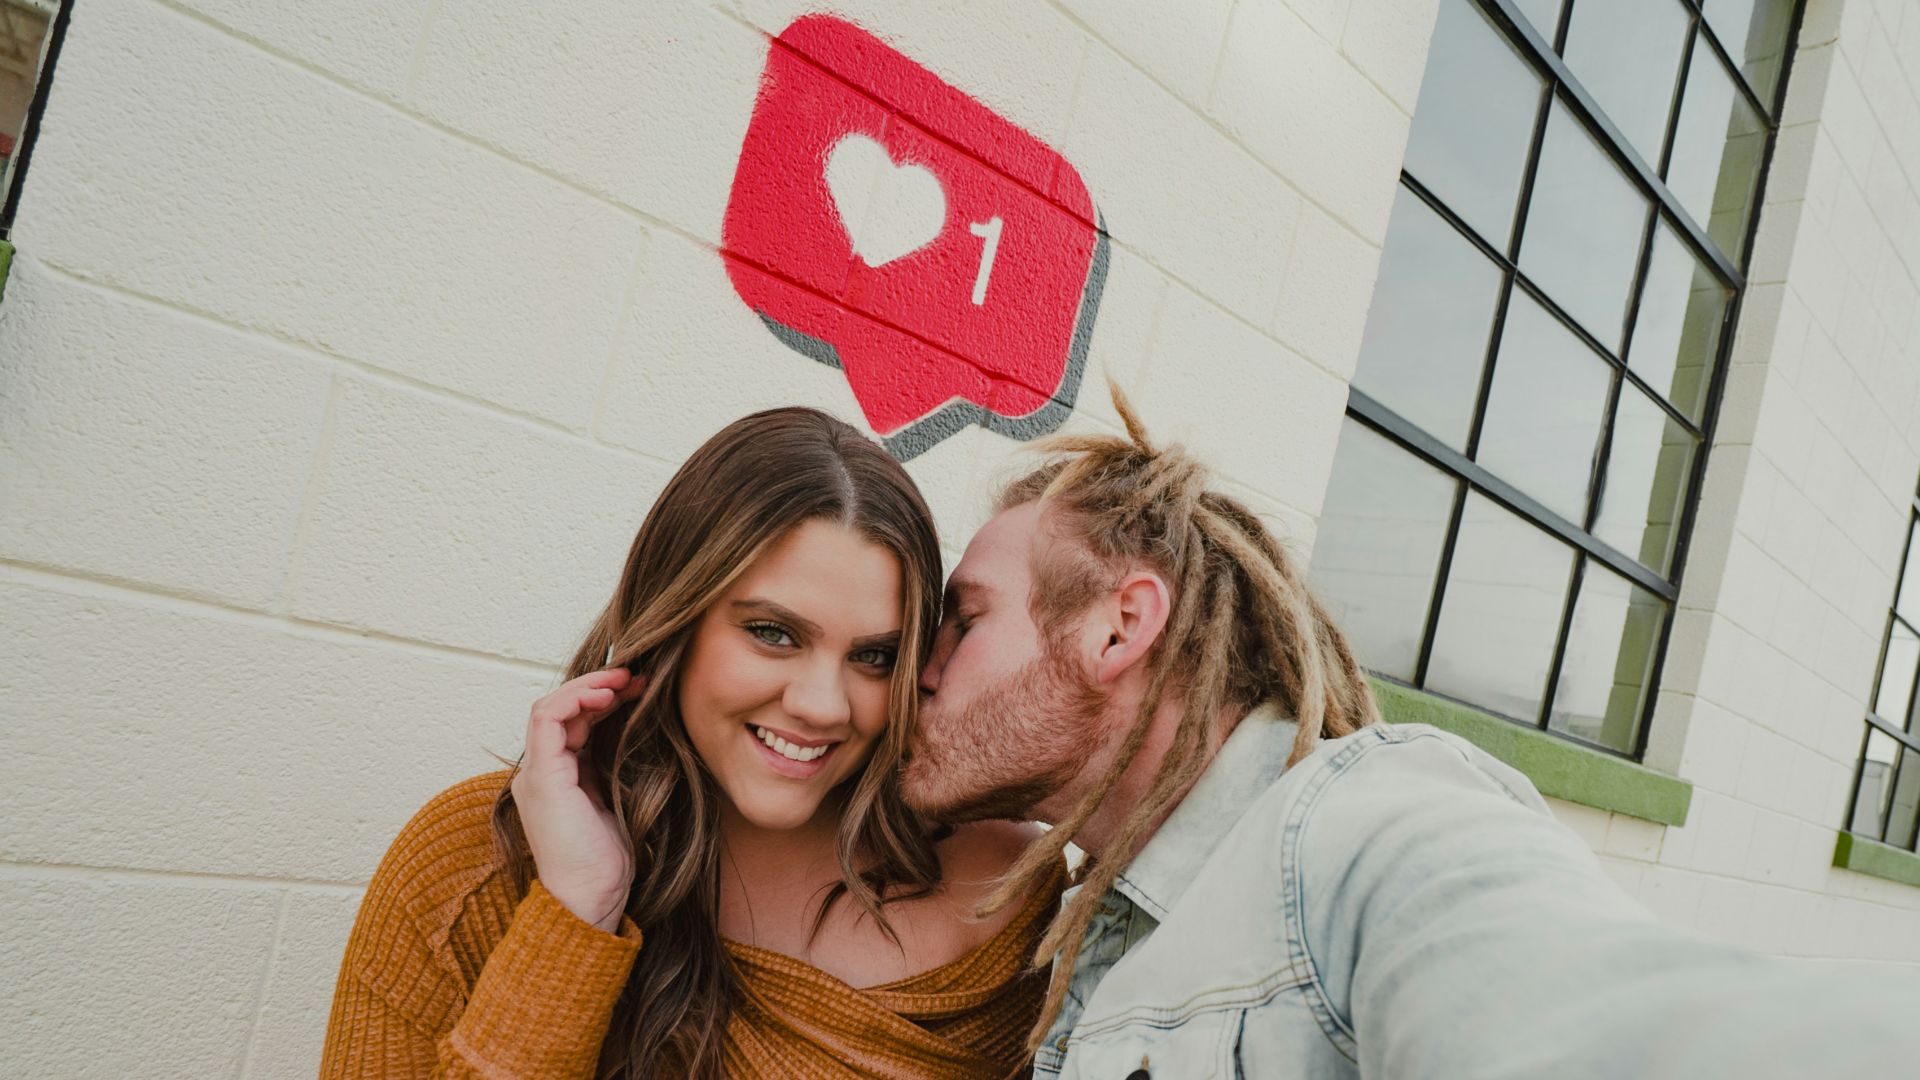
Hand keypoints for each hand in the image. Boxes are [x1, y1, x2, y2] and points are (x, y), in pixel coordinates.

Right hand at [511, 667, 645, 931]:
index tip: (641, 688)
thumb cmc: (608, 863)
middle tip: (638, 676)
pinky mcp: (541, 777)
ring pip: (551, 707)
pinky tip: (607, 693)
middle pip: (561, 710)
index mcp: (555, 779)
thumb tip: (639, 736)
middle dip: (600, 686)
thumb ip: (612, 770)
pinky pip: (548, 719)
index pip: (572, 723)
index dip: (604, 699)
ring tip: (625, 677)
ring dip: (589, 685)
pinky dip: (576, 698)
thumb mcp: (616, 802)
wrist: (590, 899)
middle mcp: (539, 773)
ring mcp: (535, 774)